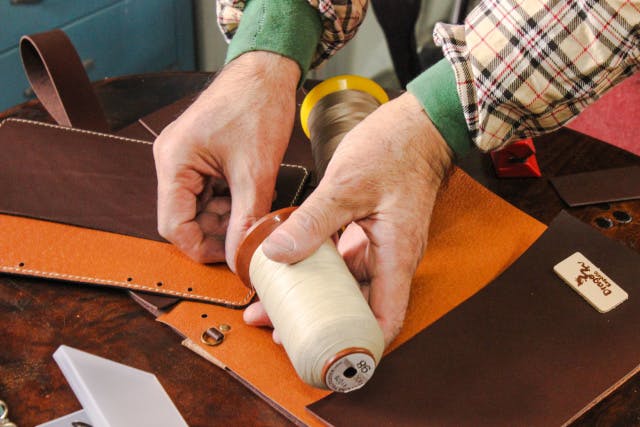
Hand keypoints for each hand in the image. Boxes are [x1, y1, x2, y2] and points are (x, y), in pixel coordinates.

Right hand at [153, 52, 299, 267]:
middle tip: (249, 236)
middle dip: (217, 232)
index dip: (201, 248)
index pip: (173, 225)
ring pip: (199, 207)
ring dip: (225, 218)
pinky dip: (229, 202)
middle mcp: (171, 161)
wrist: (267, 70)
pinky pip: (209, 192)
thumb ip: (247, 217)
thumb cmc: (256, 105)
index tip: (230, 258)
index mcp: (173, 162)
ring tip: (255, 214)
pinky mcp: (200, 156)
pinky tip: (251, 199)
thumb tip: (241, 255)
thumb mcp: (255, 170)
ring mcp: (185, 158)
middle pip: (184, 218)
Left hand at [244, 92, 452, 346]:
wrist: (419, 123)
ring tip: (274, 299)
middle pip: (357, 308)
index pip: (385, 320)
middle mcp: (391, 259)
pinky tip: (291, 263)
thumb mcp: (347, 185)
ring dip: (314, 293)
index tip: (322, 355)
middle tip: (276, 325)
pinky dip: (318, 266)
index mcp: (396, 256)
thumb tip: (277, 254)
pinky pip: (343, 260)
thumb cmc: (397, 149)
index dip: (357, 345)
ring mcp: (381, 246)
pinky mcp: (371, 231)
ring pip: (346, 284)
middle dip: (318, 321)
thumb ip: (312, 221)